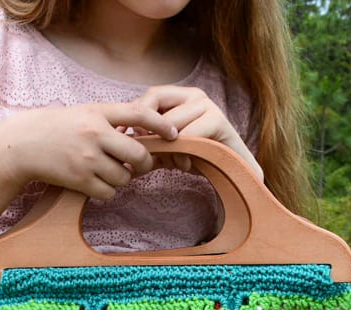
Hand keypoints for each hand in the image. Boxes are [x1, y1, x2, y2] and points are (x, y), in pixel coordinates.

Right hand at [0, 101, 178, 200]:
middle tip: (138, 164)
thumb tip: (144, 135)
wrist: (23, 145)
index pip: (139, 113)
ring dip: (121, 178)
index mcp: (98, 112)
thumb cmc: (56, 129)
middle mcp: (94, 134)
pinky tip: (96, 183)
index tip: (174, 134)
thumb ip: (111, 121)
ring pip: (124, 177)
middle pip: (138, 154)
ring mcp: (87, 158)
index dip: (161, 124)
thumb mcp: (84, 114)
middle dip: (143, 163)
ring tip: (106, 171)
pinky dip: (107, 191)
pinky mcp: (79, 180)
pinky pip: (109, 192)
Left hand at [125, 85, 263, 180]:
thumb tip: (120, 147)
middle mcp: (194, 94)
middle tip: (154, 158)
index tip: (131, 142)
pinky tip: (185, 165)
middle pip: (156, 108)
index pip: (149, 98)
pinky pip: (187, 136)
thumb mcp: (164, 150)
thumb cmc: (195, 159)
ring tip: (174, 164)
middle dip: (151, 137)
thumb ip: (145, 144)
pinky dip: (181, 153)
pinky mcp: (218, 121)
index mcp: (179, 95)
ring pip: (170, 124)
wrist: (230, 174)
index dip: (137, 120)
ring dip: (167, 148)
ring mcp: (208, 105)